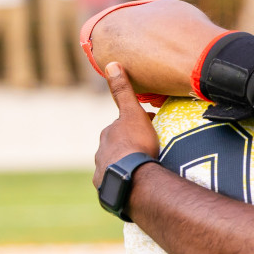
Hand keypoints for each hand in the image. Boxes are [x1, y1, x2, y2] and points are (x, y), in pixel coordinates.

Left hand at [94, 63, 161, 187]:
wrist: (133, 180)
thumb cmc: (136, 144)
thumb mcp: (133, 114)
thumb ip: (123, 91)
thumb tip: (111, 63)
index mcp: (108, 133)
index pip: (122, 126)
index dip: (136, 126)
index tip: (152, 129)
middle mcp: (101, 152)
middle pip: (117, 145)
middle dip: (129, 145)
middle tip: (149, 149)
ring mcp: (102, 172)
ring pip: (115, 164)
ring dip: (126, 164)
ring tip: (143, 170)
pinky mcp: (106, 189)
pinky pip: (116, 183)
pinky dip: (124, 182)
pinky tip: (134, 185)